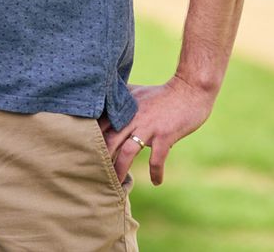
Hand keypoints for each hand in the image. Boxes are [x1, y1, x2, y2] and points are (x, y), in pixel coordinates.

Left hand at [101, 76, 215, 184]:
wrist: (189, 90)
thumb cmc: (161, 94)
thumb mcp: (135, 92)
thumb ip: (119, 100)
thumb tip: (104, 103)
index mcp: (122, 109)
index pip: (100, 126)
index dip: (90, 141)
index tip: (84, 154)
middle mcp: (131, 118)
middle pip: (108, 141)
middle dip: (100, 159)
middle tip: (95, 174)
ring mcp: (148, 127)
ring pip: (127, 152)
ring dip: (120, 169)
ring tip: (117, 183)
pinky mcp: (165, 135)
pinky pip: (157, 159)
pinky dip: (156, 172)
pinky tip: (156, 181)